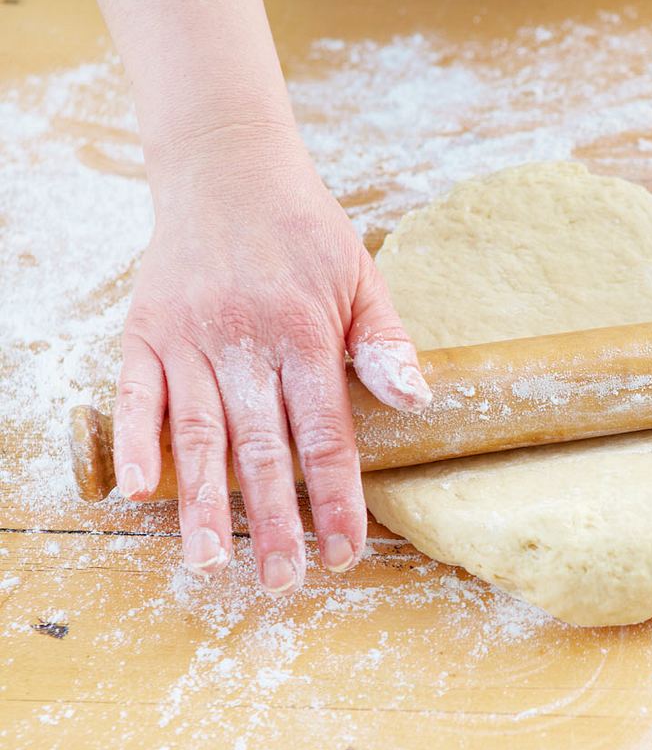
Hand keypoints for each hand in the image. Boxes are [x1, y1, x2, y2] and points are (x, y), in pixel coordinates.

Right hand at [114, 127, 429, 593]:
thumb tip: (418, 402)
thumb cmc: (305, 232)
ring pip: (200, 434)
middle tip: (284, 580)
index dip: (338, 497)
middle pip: (263, 449)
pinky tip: (137, 490)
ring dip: (204, 502)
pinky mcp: (145, 331)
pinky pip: (136, 394)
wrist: (228, 169)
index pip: (327, 435)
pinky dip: (135, 440)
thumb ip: (385, 343)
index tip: (347, 551)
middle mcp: (246, 343)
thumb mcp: (362, 278)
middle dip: (275, 521)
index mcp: (306, 336)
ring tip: (211, 561)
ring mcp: (190, 339)